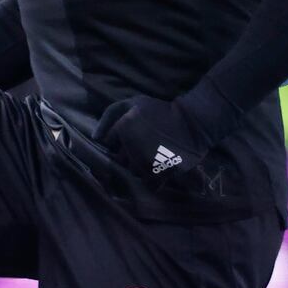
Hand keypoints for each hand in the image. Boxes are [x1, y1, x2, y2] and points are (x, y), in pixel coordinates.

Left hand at [94, 95, 211, 184]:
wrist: (192, 122)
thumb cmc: (160, 111)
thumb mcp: (134, 102)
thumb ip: (110, 114)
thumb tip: (95, 138)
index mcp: (123, 128)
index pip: (110, 144)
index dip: (120, 141)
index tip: (133, 136)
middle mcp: (132, 146)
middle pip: (121, 161)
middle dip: (129, 156)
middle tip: (144, 146)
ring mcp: (147, 161)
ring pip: (134, 173)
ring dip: (141, 167)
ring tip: (153, 156)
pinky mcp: (161, 172)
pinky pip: (150, 184)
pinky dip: (154, 180)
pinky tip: (160, 169)